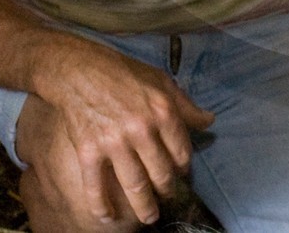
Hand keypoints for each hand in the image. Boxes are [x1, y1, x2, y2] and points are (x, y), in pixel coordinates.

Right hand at [35, 39, 215, 224]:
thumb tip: (209, 121)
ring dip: (144, 207)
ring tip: (149, 218)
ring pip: (134, 185)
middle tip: (166, 200)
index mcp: (163, 111)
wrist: (79, 70)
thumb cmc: (124, 74)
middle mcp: (141, 129)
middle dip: (166, 192)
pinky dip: (101, 206)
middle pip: (161, 173)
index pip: (181, 152)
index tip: (179, 175)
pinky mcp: (89, 150)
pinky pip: (96, 186)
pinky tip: (106, 218)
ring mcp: (114, 142)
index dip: (183, 168)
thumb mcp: (161, 82)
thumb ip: (185, 105)